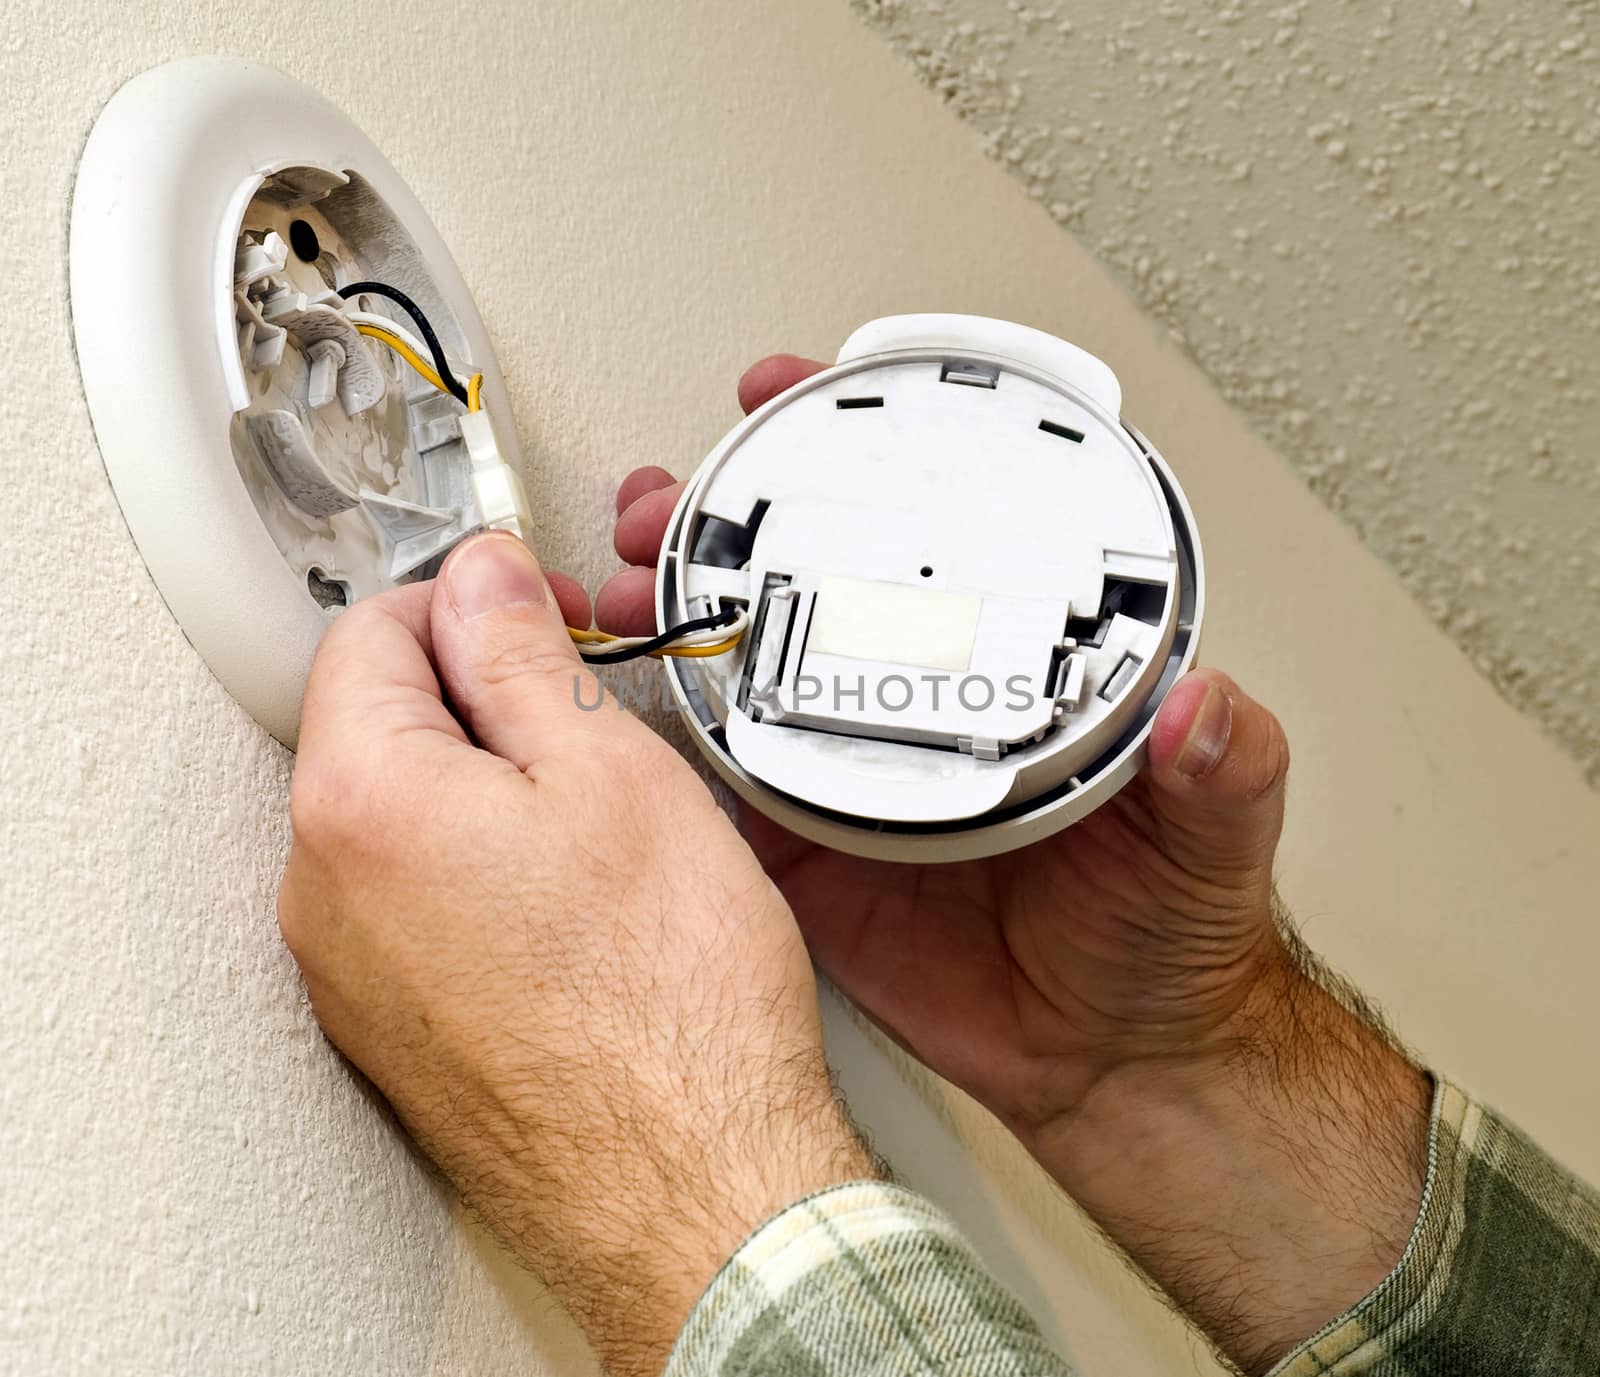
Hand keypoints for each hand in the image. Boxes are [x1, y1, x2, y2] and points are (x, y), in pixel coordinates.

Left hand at [278, 532, 875, 1376]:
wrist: (692, 1186)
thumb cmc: (668, 1002)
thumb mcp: (608, 770)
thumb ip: (518, 653)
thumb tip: (479, 581)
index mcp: (361, 805)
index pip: (368, 632)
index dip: (465, 599)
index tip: (534, 610)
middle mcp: (324, 895)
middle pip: (373, 727)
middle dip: (474, 694)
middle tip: (583, 716)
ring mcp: (351, 977)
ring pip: (399, 819)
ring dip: (481, 788)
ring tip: (593, 823)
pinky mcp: (394, 1032)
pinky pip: (416, 906)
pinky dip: (479, 872)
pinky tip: (573, 905)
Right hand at [601, 355, 1430, 1373]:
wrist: (1115, 1064)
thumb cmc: (1171, 935)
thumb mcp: (1216, 836)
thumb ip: (1224, 769)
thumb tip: (1212, 704)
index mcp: (1013, 670)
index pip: (934, 538)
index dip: (862, 454)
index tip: (799, 394)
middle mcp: (925, 704)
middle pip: (807, 587)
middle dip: (721, 524)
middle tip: (665, 499)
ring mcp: (857, 776)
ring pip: (746, 673)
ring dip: (674, 616)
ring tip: (618, 580)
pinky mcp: (812, 856)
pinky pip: (725, 794)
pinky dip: (664, 749)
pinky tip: (615, 704)